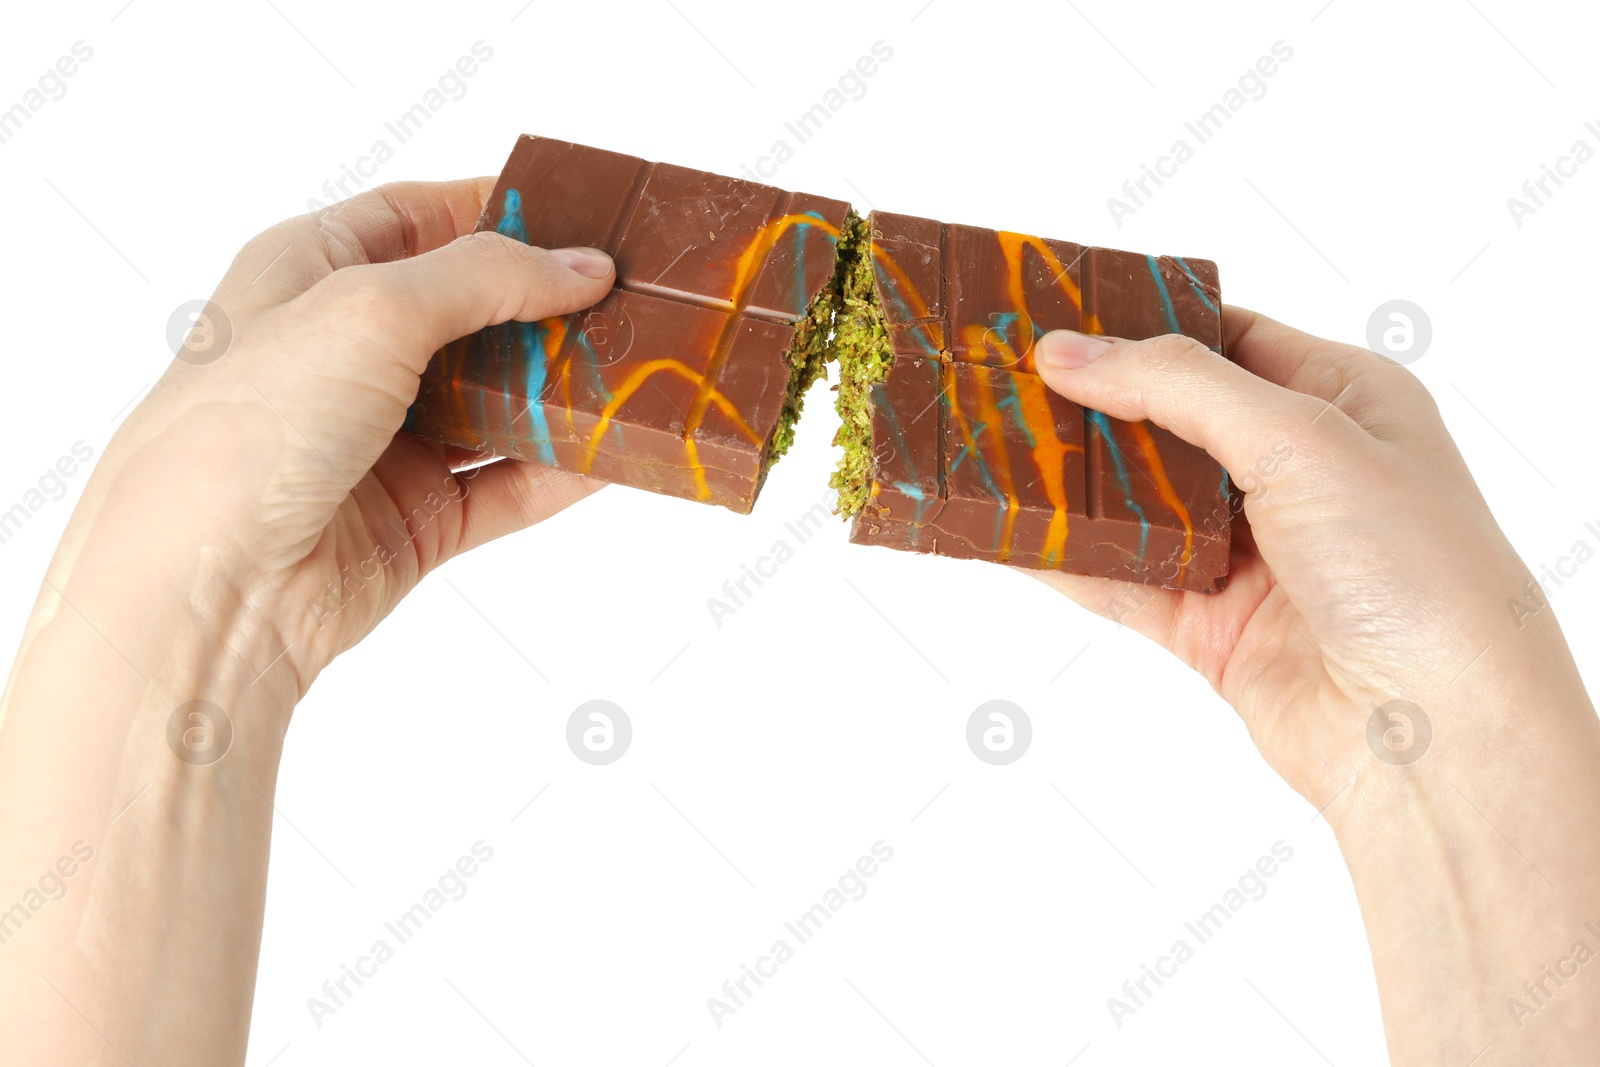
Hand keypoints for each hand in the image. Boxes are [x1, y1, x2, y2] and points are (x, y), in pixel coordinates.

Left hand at [0, 180, 615, 1065]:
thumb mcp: (372, 308)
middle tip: (630, 295)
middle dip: (545, 305)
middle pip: (467, 313)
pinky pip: (506, 486)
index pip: (415, 218)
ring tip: (639, 368)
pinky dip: (561, 470)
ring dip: (562, 389)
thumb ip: (487, 277)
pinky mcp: (415, 520)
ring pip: (494, 402)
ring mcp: (380, 442)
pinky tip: (617, 451)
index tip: (581, 215)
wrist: (212, 588)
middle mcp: (343, 355)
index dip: (496, 210)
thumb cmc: (252, 425)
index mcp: (306, 275)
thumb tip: (583, 269)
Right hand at [1031, 309, 1599, 1063]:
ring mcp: (1252, 554)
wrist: (1437, 735)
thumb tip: (1069, 352)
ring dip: (1069, 483)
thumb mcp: (1302, 437)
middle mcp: (1299, 472)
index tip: (1058, 312)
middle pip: (1168, 421)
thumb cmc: (1414, 569)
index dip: (1144, 324)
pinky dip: (1065, 559)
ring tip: (984, 447)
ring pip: (1137, 504)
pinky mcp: (1213, 627)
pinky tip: (1006, 534)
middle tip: (1001, 376)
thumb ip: (1178, 387)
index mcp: (1344, 402)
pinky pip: (1121, 582)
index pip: (1228, 339)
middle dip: (1090, 404)